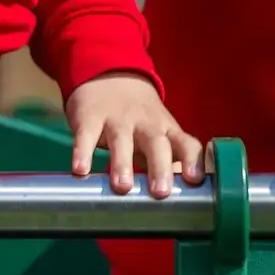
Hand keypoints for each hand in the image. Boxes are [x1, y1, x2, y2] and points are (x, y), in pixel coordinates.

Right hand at [66, 74, 205, 197]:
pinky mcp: (90, 118)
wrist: (108, 76)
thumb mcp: (159, 134)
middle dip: (160, 167)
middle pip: (156, 144)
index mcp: (167, 131)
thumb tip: (179, 198)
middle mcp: (146, 125)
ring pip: (122, 140)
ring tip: (122, 187)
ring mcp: (117, 120)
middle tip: (160, 192)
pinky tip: (80, 170)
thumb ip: (167, 163)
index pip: (186, 144)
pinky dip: (83, 152)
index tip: (194, 179)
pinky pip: (86, 136)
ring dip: (122, 163)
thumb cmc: (140, 118)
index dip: (192, 160)